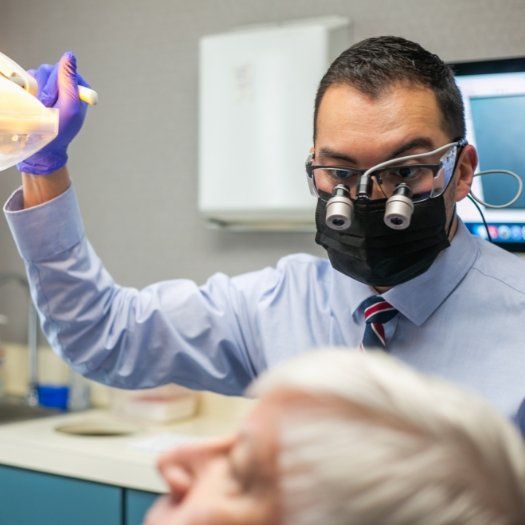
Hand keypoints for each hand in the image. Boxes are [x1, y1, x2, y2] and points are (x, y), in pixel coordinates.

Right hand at [17, 52, 89, 174]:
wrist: (43, 147)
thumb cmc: (60, 130)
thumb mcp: (70, 107)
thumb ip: (69, 81)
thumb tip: (69, 55)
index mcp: (79, 88)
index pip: (65, 69)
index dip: (57, 84)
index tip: (58, 100)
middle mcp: (65, 85)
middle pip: (49, 70)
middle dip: (46, 88)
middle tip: (48, 106)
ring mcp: (51, 87)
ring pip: (37, 73)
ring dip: (36, 90)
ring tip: (41, 107)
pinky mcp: (37, 90)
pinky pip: (28, 79)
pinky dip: (28, 89)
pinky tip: (33, 103)